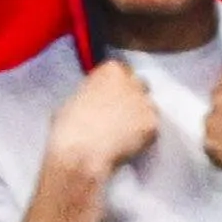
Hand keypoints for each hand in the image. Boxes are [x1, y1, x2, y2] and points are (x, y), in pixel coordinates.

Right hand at [39, 59, 158, 196]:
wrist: (81, 151)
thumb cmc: (69, 127)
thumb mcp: (75, 98)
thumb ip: (93, 93)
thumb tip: (96, 102)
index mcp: (110, 70)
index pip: (122, 71)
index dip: (118, 86)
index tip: (112, 98)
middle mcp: (132, 80)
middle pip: (139, 85)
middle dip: (133, 97)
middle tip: (123, 115)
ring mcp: (144, 102)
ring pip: (148, 108)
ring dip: (141, 117)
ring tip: (128, 134)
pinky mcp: (152, 124)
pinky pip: (152, 130)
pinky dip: (145, 137)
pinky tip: (132, 146)